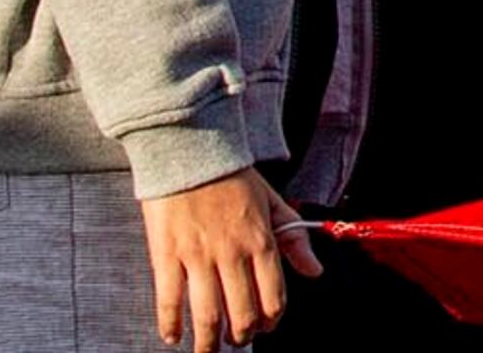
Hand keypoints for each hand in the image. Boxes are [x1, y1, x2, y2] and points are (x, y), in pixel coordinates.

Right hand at [142, 167, 317, 351]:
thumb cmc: (232, 177)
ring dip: (208, 342)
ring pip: (207, 314)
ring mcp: (198, 255)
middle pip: (241, 313)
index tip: (265, 328)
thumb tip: (315, 272)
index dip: (271, 321)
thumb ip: (294, 240)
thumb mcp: (272, 203)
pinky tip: (172, 337)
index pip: (274, 297)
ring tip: (208, 349)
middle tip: (236, 342)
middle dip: (241, 336)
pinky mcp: (166, 254)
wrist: (190, 150)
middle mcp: (232, 253)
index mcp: (261, 241)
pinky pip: (169, 300)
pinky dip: (170, 325)